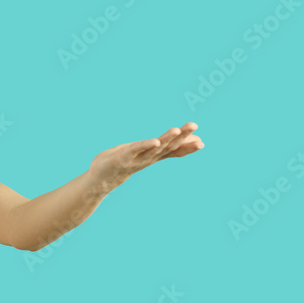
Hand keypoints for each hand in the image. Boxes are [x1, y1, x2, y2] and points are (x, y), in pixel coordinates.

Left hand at [88, 122, 203, 189]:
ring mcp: (136, 159)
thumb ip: (166, 146)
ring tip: (176, 129)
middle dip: (182, 136)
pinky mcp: (123, 158)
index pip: (174, 151)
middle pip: (168, 146)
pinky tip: (155, 141)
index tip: (202, 142)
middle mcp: (148, 158)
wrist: (101, 178)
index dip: (187, 147)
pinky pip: (136, 150)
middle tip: (194, 125)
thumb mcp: (147, 152)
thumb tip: (190, 139)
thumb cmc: (126, 160)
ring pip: (154, 148)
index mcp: (154, 156)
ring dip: (166, 139)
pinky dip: (146, 146)